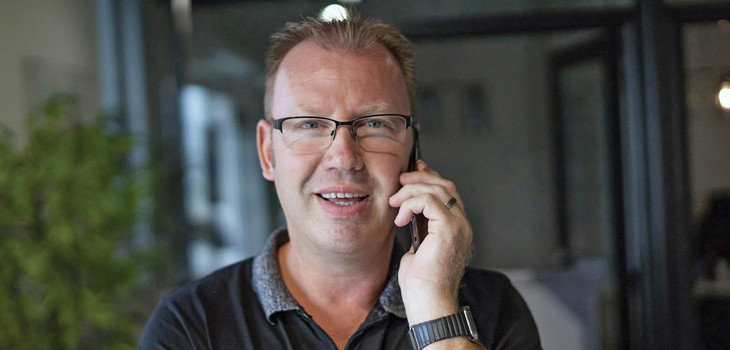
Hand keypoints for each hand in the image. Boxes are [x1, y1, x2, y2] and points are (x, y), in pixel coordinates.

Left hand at [389, 160, 473, 324]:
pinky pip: (428, 201)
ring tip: (395, 202)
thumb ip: (420, 228)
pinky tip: (400, 218)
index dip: (429, 177)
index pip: (448, 192)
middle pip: (445, 185)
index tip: (411, 172)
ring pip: (436, 189)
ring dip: (410, 191)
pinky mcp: (448, 228)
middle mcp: (462, 224)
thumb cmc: (422, 283)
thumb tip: (408, 212)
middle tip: (400, 180)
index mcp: (457, 228)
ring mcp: (458, 225)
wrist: (428, 301)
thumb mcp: (418, 247)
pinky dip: (410, 204)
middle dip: (419, 178)